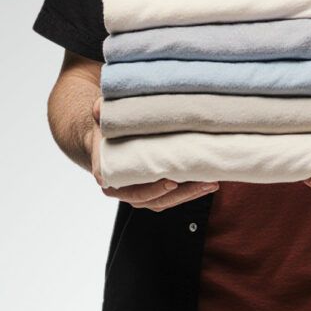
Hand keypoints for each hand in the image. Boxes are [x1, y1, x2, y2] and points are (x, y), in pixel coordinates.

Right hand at [90, 96, 218, 210]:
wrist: (106, 140)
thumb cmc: (109, 129)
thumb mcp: (105, 118)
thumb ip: (102, 111)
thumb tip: (99, 107)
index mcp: (107, 171)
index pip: (126, 186)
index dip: (149, 188)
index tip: (171, 182)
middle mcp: (119, 188)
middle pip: (149, 199)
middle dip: (178, 193)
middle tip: (202, 181)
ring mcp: (135, 194)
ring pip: (161, 202)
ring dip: (188, 196)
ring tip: (211, 183)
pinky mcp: (150, 194)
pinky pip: (169, 200)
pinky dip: (188, 195)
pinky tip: (207, 184)